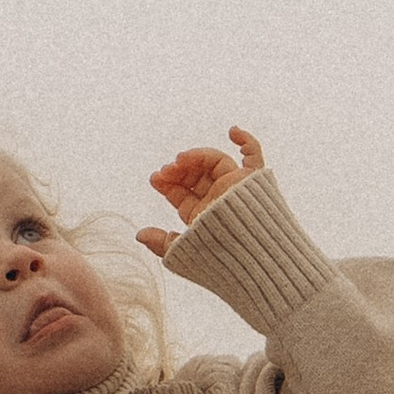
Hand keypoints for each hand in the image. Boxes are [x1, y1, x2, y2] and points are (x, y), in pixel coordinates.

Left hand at [139, 125, 264, 256]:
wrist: (253, 261)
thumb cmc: (220, 262)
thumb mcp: (183, 253)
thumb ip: (162, 243)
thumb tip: (138, 235)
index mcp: (203, 217)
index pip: (182, 194)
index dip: (167, 184)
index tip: (154, 178)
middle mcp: (219, 201)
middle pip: (195, 176)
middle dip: (178, 170)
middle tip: (165, 170)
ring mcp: (236, 189)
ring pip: (214, 163)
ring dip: (196, 156)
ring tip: (181, 159)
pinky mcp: (254, 182)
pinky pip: (255, 157)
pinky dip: (247, 142)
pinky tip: (232, 131)